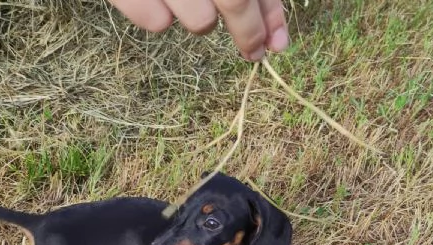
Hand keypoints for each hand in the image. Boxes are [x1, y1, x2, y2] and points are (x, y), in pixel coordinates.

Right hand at [107, 0, 288, 60]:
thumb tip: (275, 33)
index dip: (270, 14)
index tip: (277, 43)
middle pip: (233, 0)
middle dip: (248, 31)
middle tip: (253, 51)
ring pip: (199, 20)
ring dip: (201, 18)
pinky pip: (156, 22)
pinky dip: (160, 17)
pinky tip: (159, 0)